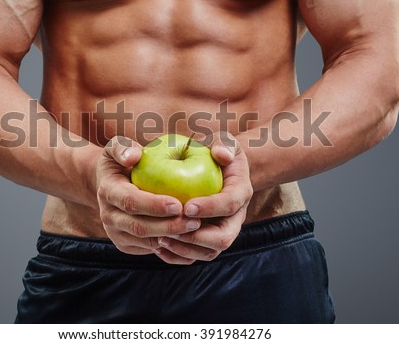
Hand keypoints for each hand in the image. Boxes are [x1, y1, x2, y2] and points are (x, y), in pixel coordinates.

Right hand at [96, 136, 201, 255]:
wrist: (108, 185)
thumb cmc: (122, 161)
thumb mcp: (116, 147)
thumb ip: (123, 147)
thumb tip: (134, 155)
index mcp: (108, 191)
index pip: (130, 202)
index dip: (154, 205)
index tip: (178, 204)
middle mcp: (108, 216)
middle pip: (139, 227)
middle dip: (167, 227)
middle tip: (193, 221)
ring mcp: (116, 233)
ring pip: (145, 241)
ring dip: (171, 239)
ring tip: (196, 229)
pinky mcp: (126, 245)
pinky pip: (149, 249)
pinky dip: (169, 247)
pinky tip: (189, 239)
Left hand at [153, 132, 253, 264]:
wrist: (220, 170)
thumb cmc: (217, 152)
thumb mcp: (224, 141)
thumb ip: (224, 143)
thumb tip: (221, 153)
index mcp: (241, 192)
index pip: (230, 205)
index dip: (210, 208)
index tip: (186, 206)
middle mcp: (236, 218)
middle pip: (223, 238)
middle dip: (197, 237)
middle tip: (171, 228)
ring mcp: (223, 231)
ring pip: (209, 252)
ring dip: (185, 249)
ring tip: (160, 238)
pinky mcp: (209, 242)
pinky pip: (196, 256)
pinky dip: (178, 255)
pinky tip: (157, 247)